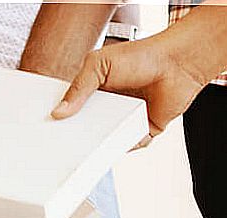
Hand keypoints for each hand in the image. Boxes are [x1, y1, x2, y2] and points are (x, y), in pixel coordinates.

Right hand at [52, 38, 209, 146]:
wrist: (178, 63)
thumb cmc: (142, 56)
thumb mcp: (100, 64)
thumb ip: (79, 87)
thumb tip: (58, 112)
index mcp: (96, 92)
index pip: (73, 110)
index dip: (62, 120)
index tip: (49, 129)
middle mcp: (110, 108)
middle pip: (87, 130)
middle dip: (77, 138)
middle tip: (62, 145)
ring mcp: (127, 121)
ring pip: (107, 142)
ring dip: (99, 146)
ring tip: (87, 151)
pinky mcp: (144, 131)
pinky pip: (129, 146)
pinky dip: (124, 146)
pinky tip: (117, 142)